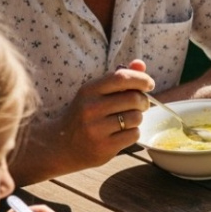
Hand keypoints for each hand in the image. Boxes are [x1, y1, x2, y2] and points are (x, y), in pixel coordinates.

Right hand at [30, 60, 154, 174]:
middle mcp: (91, 108)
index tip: (149, 84)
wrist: (61, 145)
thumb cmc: (83, 115)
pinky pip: (133, 135)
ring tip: (127, 120)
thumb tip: (140, 64)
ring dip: (137, 118)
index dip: (141, 79)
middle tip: (141, 105)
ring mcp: (97, 129)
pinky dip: (133, 133)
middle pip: (134, 99)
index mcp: (89, 90)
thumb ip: (118, 78)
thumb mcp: (95, 93)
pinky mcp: (105, 147)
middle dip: (144, 101)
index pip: (122, 78)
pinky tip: (121, 133)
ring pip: (136, 118)